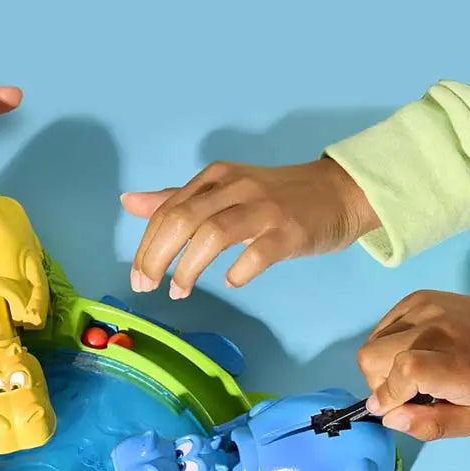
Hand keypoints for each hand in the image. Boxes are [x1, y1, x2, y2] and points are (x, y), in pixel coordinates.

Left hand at [122, 157, 378, 293]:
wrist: (340, 192)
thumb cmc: (275, 198)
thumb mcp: (222, 192)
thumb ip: (177, 200)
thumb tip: (129, 202)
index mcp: (215, 178)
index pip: (167, 211)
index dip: (146, 247)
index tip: (138, 277)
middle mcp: (236, 188)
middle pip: (182, 220)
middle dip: (157, 257)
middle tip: (148, 287)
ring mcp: (264, 209)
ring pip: (213, 234)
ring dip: (188, 268)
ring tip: (179, 291)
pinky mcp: (290, 232)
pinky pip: (257, 254)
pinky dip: (238, 272)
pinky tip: (230, 282)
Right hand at [359, 286, 469, 439]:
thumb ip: (432, 426)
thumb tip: (390, 417)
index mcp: (456, 364)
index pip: (404, 372)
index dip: (388, 394)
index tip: (393, 407)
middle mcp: (437, 330)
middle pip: (372, 356)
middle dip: (378, 381)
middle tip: (403, 389)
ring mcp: (425, 310)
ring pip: (372, 343)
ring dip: (380, 364)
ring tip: (408, 369)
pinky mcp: (417, 299)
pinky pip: (381, 328)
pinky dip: (385, 345)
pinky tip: (409, 350)